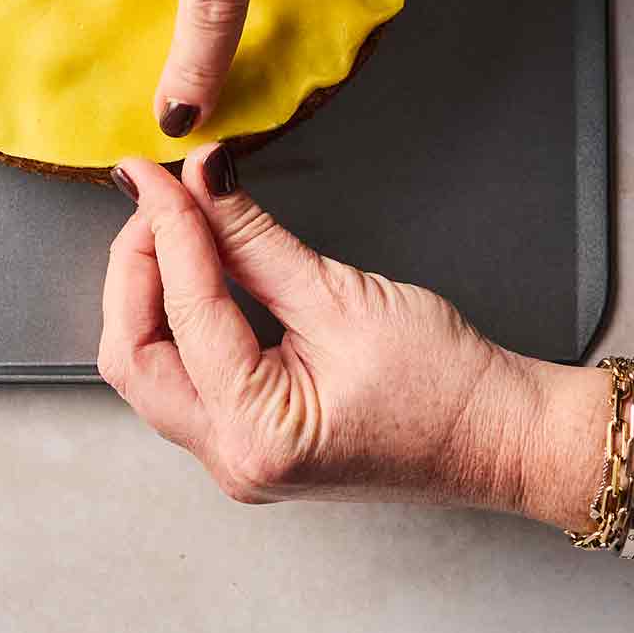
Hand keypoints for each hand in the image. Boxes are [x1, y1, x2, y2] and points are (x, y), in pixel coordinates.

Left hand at [101, 146, 611, 527]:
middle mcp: (233, 459)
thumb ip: (256, 238)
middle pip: (133, 354)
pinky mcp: (246, 436)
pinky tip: (190, 264)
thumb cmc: (448, 385)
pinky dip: (174, 314)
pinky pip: (180, 373)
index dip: (166, 227)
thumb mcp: (343, 295)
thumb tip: (201, 182)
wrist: (500, 436)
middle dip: (136, 266)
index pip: (185, 311)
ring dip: (149, 289)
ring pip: (147, 366)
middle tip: (159, 198)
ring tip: (173, 221)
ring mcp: (235, 455)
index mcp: (258, 434)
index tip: (154, 173)